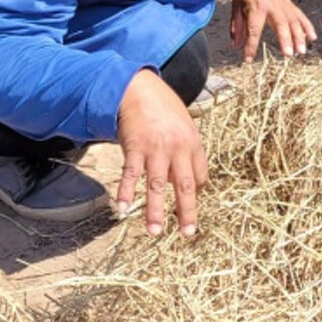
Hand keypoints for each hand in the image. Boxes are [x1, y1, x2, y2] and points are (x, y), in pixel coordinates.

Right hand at [116, 69, 208, 236]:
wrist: (139, 88)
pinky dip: (126, 192)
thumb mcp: (184, 125)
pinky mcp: (135, 147)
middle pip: (185, 185)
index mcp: (194, 143)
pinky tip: (122, 208)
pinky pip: (131, 174)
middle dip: (186, 212)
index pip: (199, 177)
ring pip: (157, 185)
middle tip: (187, 233)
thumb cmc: (162, 108)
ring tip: (154, 231)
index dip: (194, 193)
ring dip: (154, 210)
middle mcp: (178, 148)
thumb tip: (177, 179)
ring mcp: (156, 149)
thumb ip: (185, 151)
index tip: (187, 204)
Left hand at [230, 0, 316, 60]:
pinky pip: (300, 16)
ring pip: (294, 22)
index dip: (250, 46)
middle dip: (285, 40)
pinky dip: (307, 27)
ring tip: (301, 52)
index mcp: (256, 7)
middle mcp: (272, 6)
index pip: (254, 30)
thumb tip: (236, 46)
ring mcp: (283, 5)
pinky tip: (312, 38)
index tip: (247, 60)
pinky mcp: (289, 5)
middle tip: (288, 54)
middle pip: (280, 25)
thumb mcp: (236, 5)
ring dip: (299, 37)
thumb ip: (237, 27)